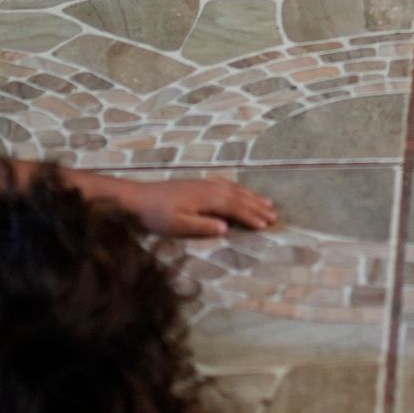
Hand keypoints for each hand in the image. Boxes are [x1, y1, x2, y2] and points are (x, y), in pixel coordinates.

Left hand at [114, 174, 281, 237]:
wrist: (139, 198)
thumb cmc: (157, 215)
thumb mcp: (177, 226)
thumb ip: (202, 226)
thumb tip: (226, 228)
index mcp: (207, 199)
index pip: (234, 208)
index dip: (251, 216)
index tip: (266, 225)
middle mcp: (209, 188)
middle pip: (239, 197)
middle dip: (257, 207)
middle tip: (274, 216)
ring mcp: (204, 184)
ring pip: (235, 189)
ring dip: (251, 197)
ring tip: (267, 203)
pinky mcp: (199, 184)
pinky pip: (226, 184)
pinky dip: (239, 189)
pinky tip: (241, 192)